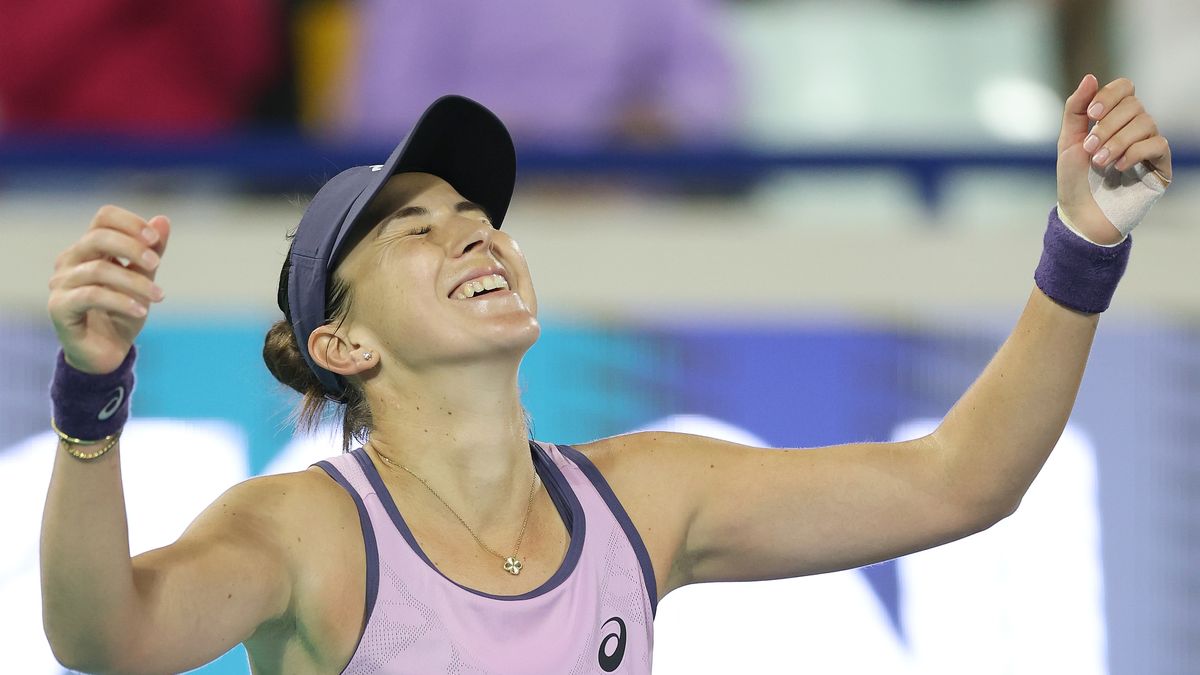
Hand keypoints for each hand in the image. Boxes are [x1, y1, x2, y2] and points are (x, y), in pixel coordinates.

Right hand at [47, 206, 169, 373]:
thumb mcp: (144, 279)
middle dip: (132, 248)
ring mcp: (61, 283)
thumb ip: (151, 251)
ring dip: (136, 282)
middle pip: (97, 237)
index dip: (130, 223)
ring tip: (159, 297)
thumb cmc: (123, 312)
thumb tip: (163, 220)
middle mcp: (70, 261)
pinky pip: (91, 295)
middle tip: (156, 264)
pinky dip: (121, 301)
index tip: (154, 239)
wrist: (107, 353)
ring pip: (99, 270)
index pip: (103, 218)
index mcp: (89, 248)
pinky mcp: (59, 307)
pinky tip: (141, 311)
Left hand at [1056, 75, 1171, 243]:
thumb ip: (1075, 109)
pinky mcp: (1159, 165)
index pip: (1125, 87)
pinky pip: (1157, 144)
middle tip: (1089, 149)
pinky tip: (1117, 167)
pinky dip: (1134, 152)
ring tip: (1099, 162)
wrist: (1081, 215)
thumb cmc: (1074, 179)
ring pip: (1146, 123)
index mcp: (1114, 118)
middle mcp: (1135, 128)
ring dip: (1117, 141)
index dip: (1109, 96)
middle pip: (1134, 105)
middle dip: (1107, 126)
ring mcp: (1148, 145)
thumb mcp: (1067, 141)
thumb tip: (1090, 77)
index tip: (1090, 115)